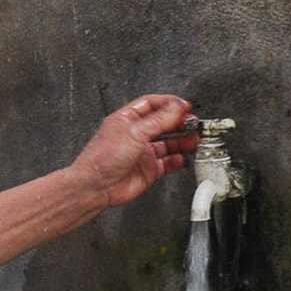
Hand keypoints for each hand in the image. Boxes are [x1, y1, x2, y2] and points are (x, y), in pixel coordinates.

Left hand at [67, 95, 196, 209]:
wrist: (96, 186)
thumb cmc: (103, 158)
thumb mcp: (135, 132)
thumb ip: (159, 119)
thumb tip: (177, 106)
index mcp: (128, 119)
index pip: (152, 104)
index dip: (170, 103)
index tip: (185, 106)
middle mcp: (135, 134)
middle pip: (163, 123)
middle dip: (180, 122)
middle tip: (193, 123)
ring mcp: (142, 152)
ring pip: (168, 143)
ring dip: (182, 141)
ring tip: (194, 139)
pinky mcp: (148, 170)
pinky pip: (167, 163)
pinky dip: (177, 160)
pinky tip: (182, 158)